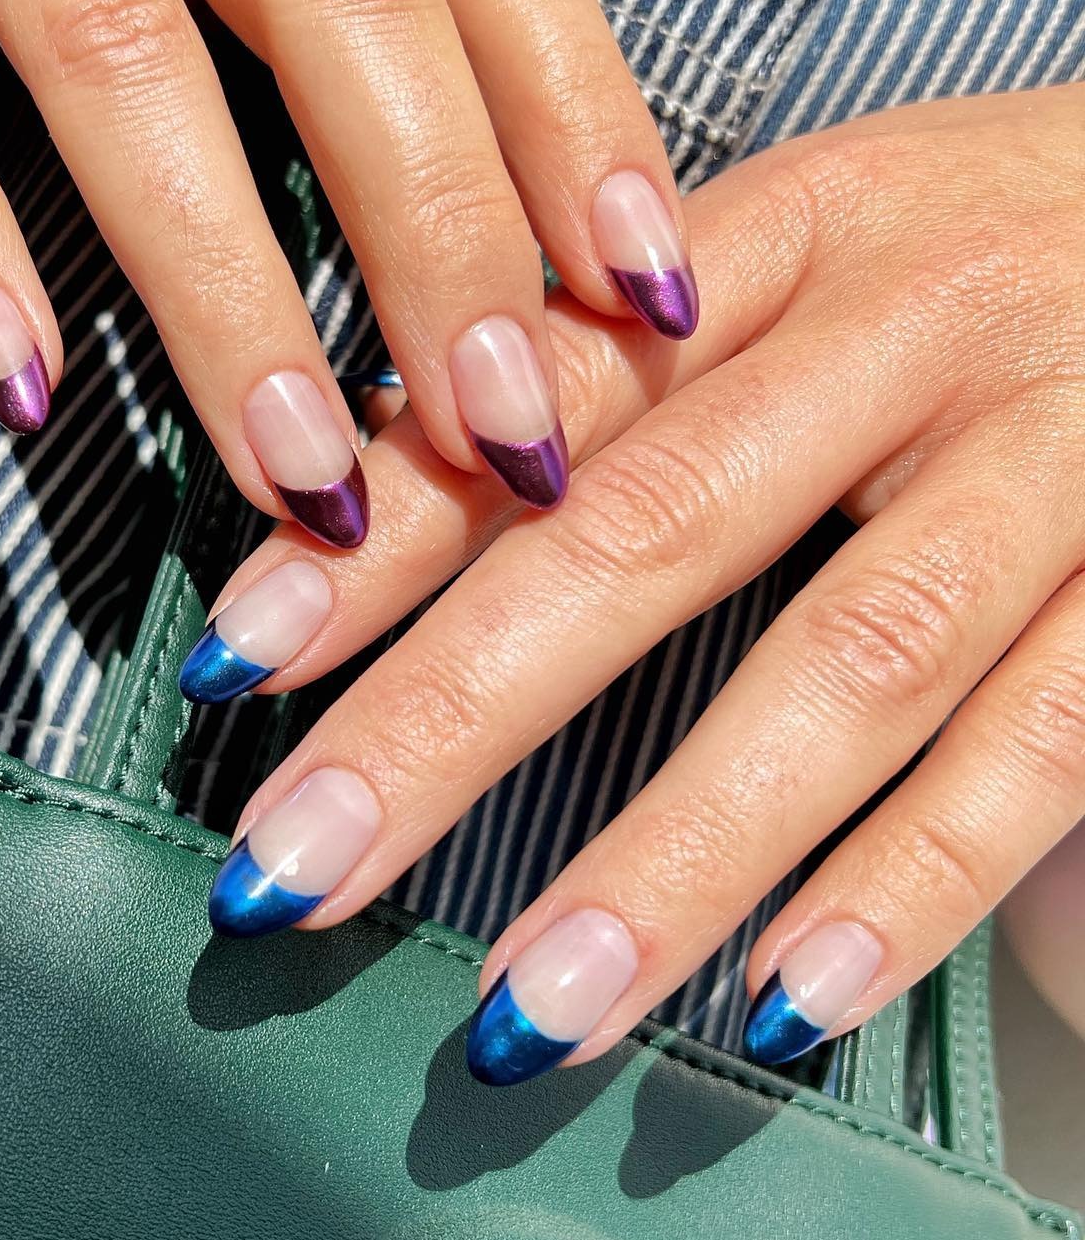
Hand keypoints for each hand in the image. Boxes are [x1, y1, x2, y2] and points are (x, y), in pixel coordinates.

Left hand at [194, 86, 1084, 1081]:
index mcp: (802, 228)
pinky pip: (1047, 749)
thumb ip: (631, 359)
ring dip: (673, 852)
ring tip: (524, 1011)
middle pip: (657, 529)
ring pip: (853, 666)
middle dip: (457, 716)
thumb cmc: (1002, 243)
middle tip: (294, 874)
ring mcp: (1069, 464)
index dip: (386, 526)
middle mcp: (924, 330)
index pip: (551, 388)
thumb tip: (395, 473)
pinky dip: (911, 883)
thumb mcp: (822, 238)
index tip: (238, 658)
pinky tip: (782, 1005)